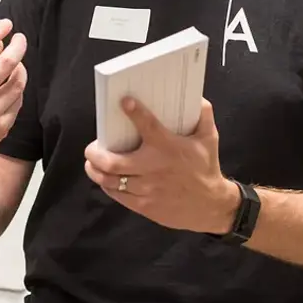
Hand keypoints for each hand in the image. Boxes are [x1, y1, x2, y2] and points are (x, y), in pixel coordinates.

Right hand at [0, 19, 27, 172]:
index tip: (6, 24)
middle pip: (7, 62)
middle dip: (18, 45)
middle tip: (20, 39)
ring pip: (18, 82)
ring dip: (20, 68)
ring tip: (17, 64)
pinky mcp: (2, 126)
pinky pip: (18, 101)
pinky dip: (17, 90)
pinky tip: (12, 88)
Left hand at [83, 97, 238, 233]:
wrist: (210, 206)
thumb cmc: (206, 168)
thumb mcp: (209, 139)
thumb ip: (202, 115)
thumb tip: (194, 96)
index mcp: (168, 147)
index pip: (147, 126)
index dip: (133, 112)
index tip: (123, 102)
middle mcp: (153, 168)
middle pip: (112, 162)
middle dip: (95, 153)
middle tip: (92, 147)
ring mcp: (146, 189)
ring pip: (109, 180)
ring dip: (95, 170)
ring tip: (92, 162)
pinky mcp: (143, 206)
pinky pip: (117, 195)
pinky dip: (106, 185)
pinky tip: (104, 178)